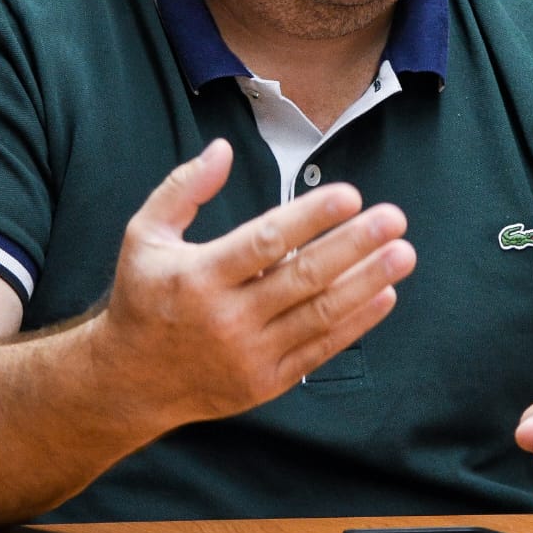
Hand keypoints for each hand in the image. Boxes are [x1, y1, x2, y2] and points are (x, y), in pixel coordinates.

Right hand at [97, 139, 415, 427]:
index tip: (350, 194)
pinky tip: (384, 294)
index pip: (265, 241)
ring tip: (403, 253)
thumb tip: (222, 148)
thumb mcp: (143, 236)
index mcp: (198, 276)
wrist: (129, 384)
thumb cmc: (143, 299)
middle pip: (303, 277)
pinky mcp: (266, 382)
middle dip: (354, 245)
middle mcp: (227, 318)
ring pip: (320, 314)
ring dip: (367, 282)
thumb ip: (182, 189)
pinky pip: (320, 349)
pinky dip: (356, 323)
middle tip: (394, 218)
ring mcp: (250, 354)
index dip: (311, 217)